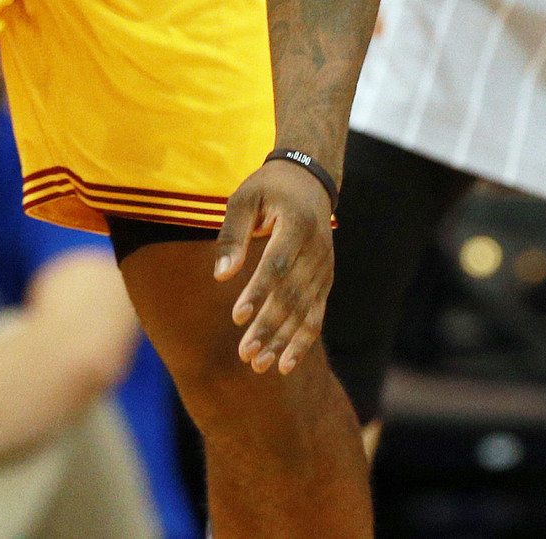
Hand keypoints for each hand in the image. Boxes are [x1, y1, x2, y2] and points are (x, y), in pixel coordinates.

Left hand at [211, 157, 334, 374]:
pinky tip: (284, 363)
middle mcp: (316, 249)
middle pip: (292, 294)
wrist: (311, 180)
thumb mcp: (245, 199)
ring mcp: (324, 267)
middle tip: (245, 353)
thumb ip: (233, 235)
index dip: (259, 292)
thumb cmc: (269, 189)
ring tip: (259, 365)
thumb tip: (220, 276)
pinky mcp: (325, 280)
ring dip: (283, 340)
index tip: (237, 316)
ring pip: (305, 310)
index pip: (277, 264)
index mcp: (297, 225)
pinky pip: (316, 314)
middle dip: (269, 326)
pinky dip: (302, 340)